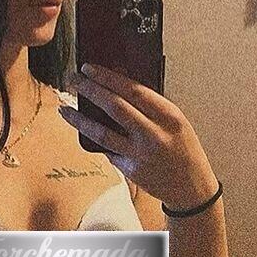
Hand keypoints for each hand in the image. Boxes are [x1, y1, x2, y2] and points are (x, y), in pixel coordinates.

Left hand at [62, 63, 218, 210]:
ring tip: (64, 109)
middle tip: (73, 80)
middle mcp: (154, 134)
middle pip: (114, 107)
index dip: (108, 78)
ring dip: (79, 119)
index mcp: (169, 116)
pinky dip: (98, 141)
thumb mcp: (175, 123)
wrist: (191, 188)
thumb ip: (151, 108)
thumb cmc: (183, 150)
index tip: (90, 68)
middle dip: (90, 90)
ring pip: (101, 133)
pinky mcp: (130, 171)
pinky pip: (108, 151)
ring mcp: (140, 154)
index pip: (134, 90)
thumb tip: (118, 88)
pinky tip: (88, 133)